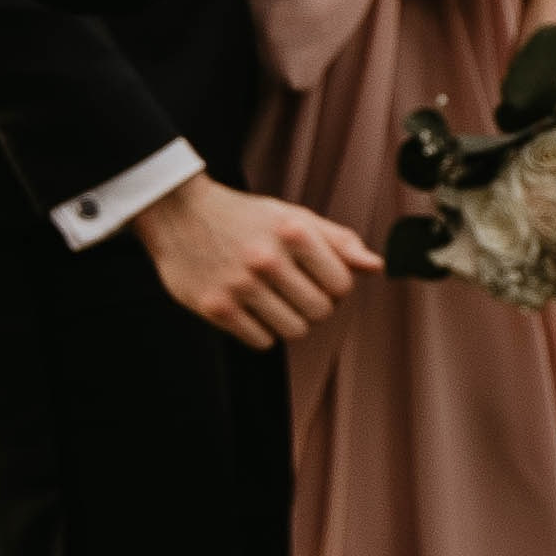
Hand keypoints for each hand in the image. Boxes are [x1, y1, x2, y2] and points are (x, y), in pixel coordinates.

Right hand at [133, 177, 373, 346]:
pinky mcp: (215, 307)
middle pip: (320, 311)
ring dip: (290, 321)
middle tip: (296, 291)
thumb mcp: (294, 217)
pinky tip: (252, 309)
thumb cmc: (246, 217)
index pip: (342, 285)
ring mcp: (239, 285)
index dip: (336, 287)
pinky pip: (261, 342)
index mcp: (293, 232)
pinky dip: (262, 332)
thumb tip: (376, 266)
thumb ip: (338, 241)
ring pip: (294, 331)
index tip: (320, 279)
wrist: (179, 214)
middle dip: (315, 306)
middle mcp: (267, 259)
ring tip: (274, 300)